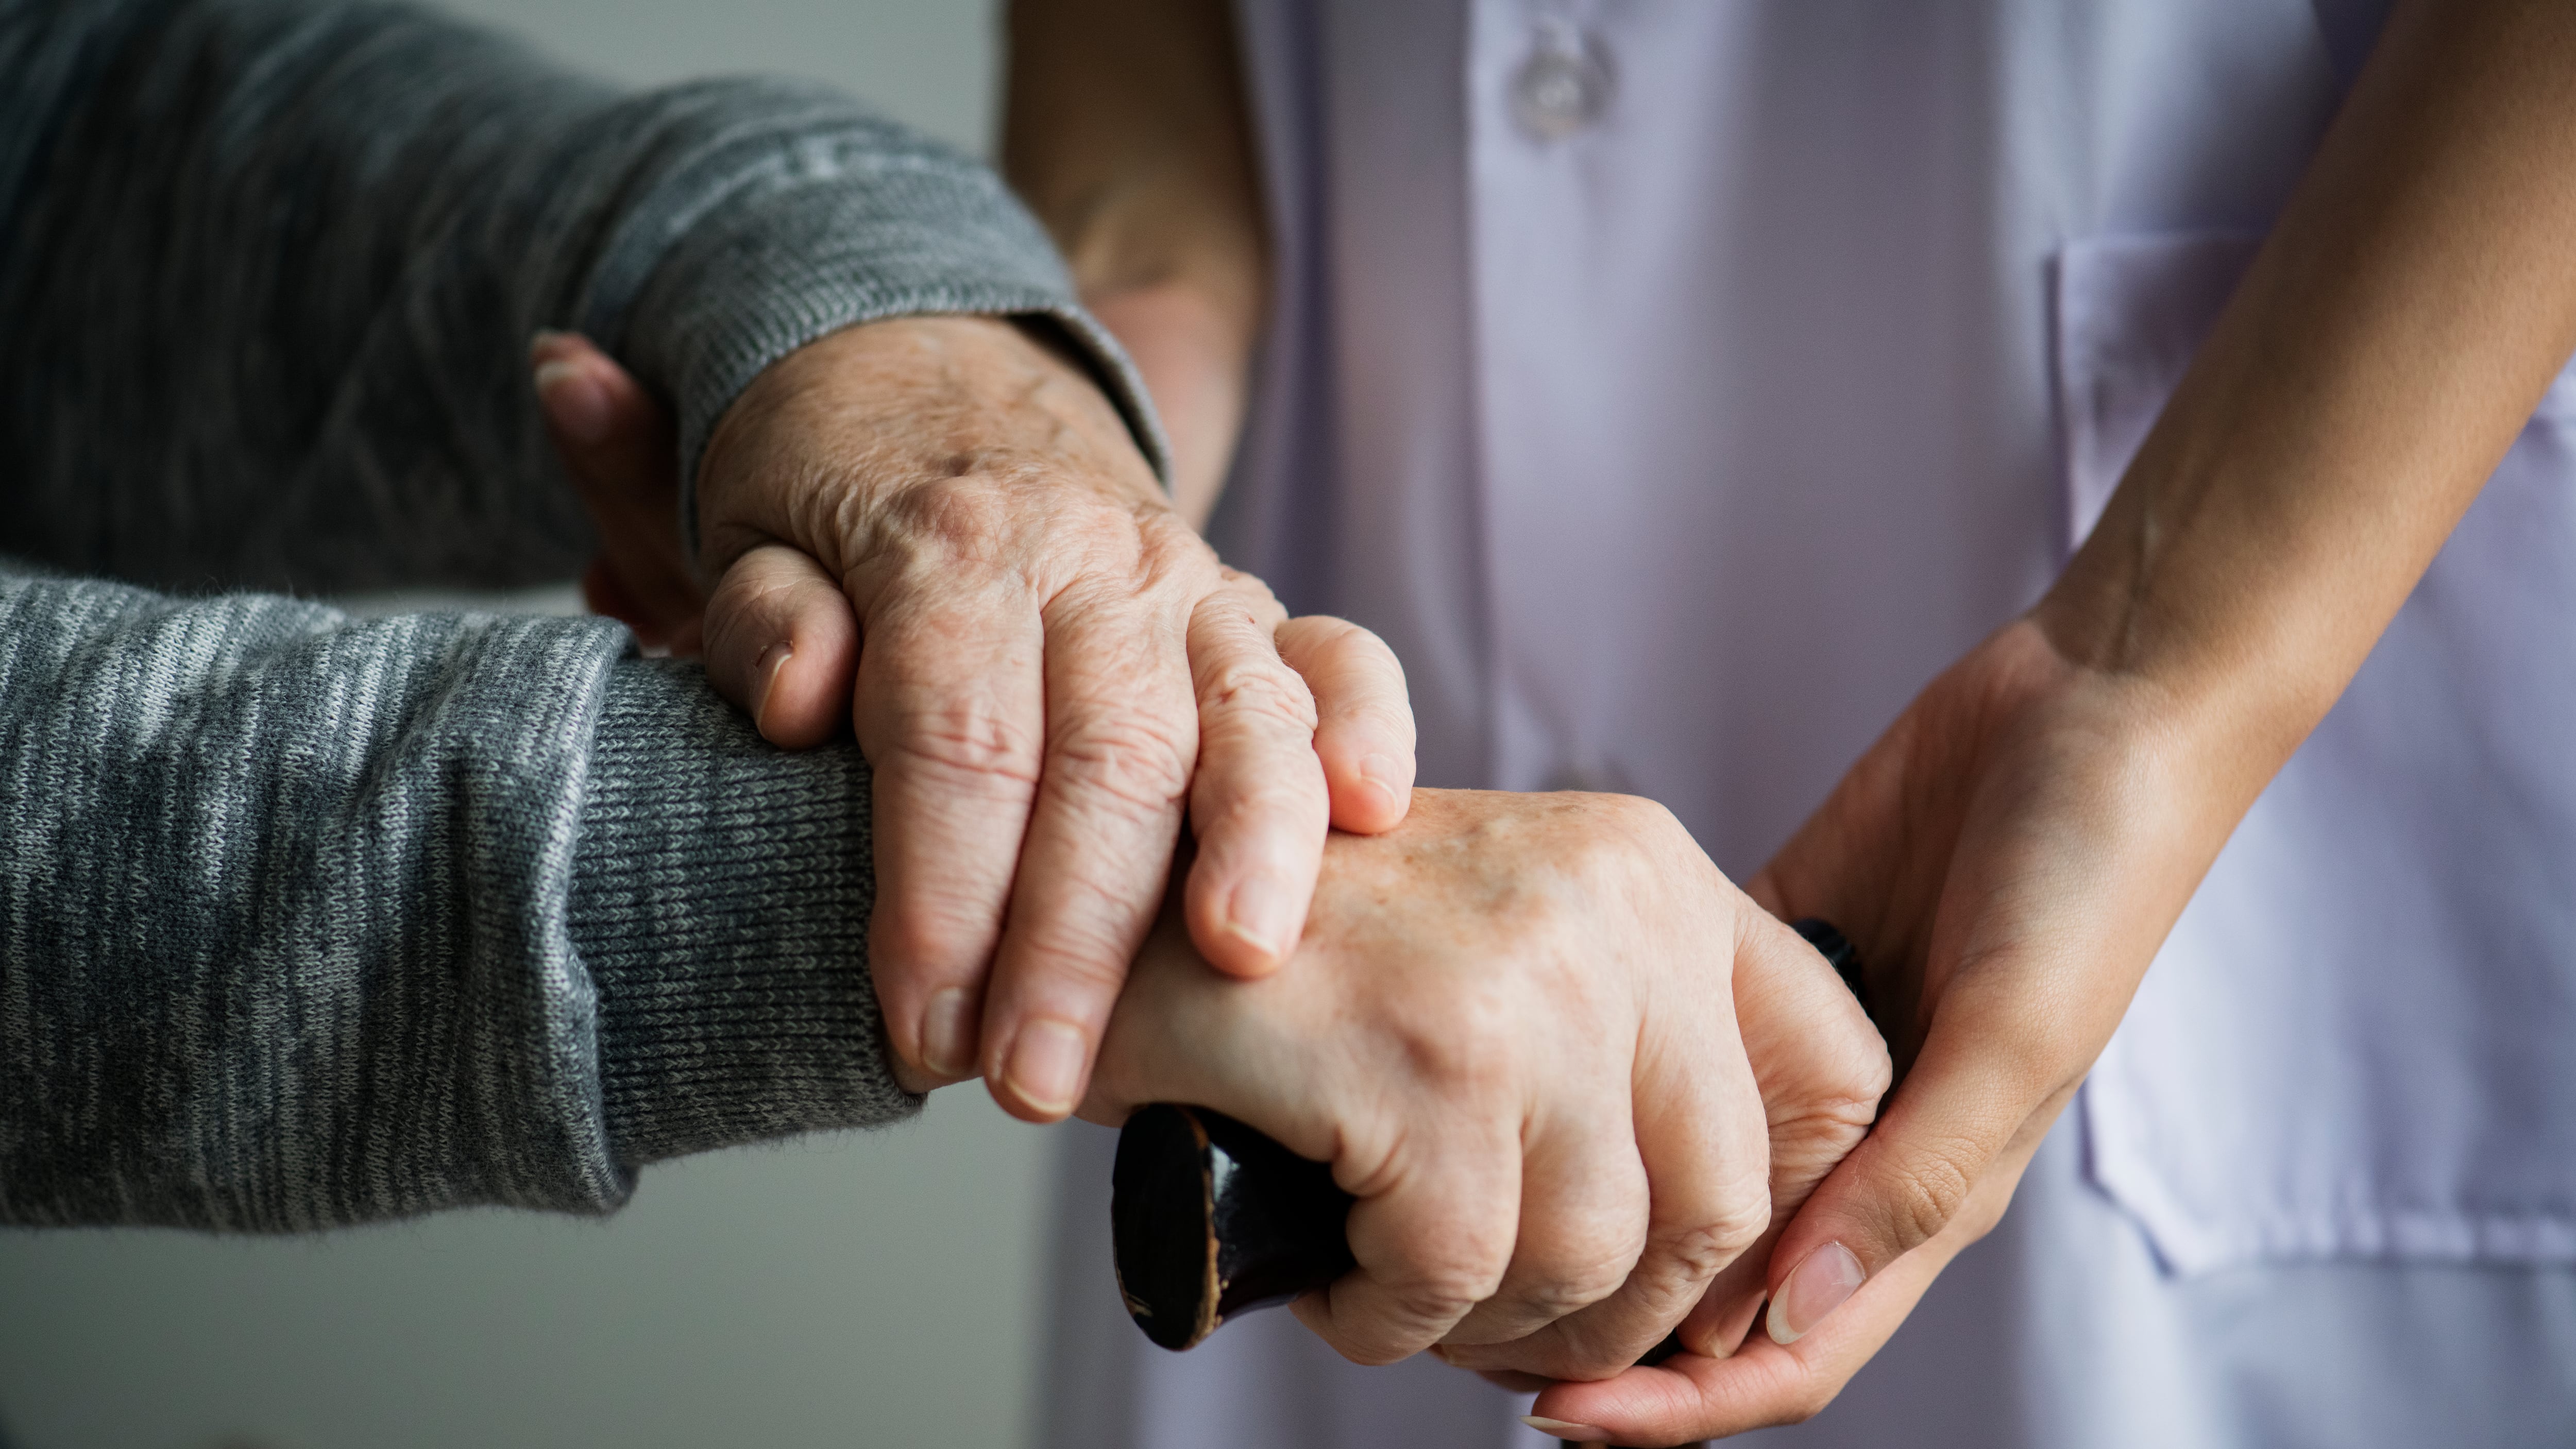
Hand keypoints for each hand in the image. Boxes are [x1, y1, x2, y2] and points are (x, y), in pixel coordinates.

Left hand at [529, 322, 1415, 1119]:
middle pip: (1107, 754)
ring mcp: (1190, 584)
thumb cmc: (833, 495)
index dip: (942, 897)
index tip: (923, 1031)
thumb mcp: (747, 532)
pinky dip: (1366, 726)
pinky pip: (1340, 655)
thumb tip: (802, 698)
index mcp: (951, 546)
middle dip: (1078, 933)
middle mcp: (1091, 560)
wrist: (934, 379)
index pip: (958, 740)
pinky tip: (1371, 813)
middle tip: (1039, 1081)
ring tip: (1239, 963)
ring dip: (1250, 845)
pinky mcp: (1255, 610)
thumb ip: (762, 619)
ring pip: (1241, 713)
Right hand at [1082, 789, 1887, 1376]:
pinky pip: (1453, 1276)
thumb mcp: (1512, 950)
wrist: (1105, 900)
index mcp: (1652, 868)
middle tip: (1511, 1325)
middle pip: (1719, 1204)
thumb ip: (1638, 1047)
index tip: (1679, 1275)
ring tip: (1405, 1291)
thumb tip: (1749, 1257)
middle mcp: (1614, 904)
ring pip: (1589, 1258)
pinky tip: (1341, 1285)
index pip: (1834, 1076)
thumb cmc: (1311, 957)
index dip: (1778, 1215)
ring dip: (1491, 1322)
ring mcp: (1524, 978)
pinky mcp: (1422, 1060)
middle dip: (1619, 1311)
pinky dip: (1392, 1322)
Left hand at [1523, 620, 2229, 1443]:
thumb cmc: (2089, 874)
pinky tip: (1528, 1077)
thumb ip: (1918, 1170)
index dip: (1681, 1403)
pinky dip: (1608, 1075)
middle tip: (1476, 1334)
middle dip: (1611, 1332)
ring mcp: (1808, 1056)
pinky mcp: (1771, 959)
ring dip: (1599, 1213)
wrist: (2098, 706)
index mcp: (1929, 1188)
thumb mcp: (2017, 1030)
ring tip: (1481, 1219)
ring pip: (1684, 1177)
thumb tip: (1795, 1303)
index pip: (1791, 1346)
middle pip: (1718, 1286)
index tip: (1553, 1416)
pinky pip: (1673, 1041)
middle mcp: (1859, 1142)